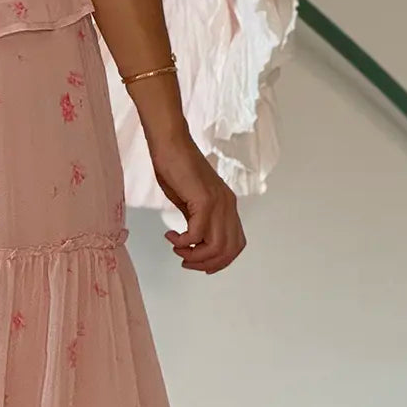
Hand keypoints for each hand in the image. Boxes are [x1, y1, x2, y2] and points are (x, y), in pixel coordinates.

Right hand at [149, 131, 245, 273]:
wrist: (170, 142)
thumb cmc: (176, 166)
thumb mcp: (190, 200)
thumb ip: (197, 218)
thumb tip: (195, 239)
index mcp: (227, 205)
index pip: (236, 244)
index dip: (220, 260)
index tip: (199, 264)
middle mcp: (228, 205)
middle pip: (228, 250)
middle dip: (205, 263)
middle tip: (184, 260)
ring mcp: (218, 203)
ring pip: (216, 247)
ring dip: (194, 256)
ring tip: (177, 250)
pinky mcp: (203, 200)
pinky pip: (197, 234)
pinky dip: (183, 242)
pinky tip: (171, 236)